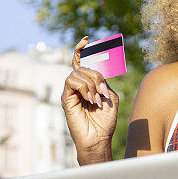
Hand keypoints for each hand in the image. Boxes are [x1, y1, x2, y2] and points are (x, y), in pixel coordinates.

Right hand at [61, 37, 118, 162]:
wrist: (98, 138)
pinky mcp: (66, 98)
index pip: (81, 62)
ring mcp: (71, 92)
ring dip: (91, 84)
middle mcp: (78, 86)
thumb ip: (104, 82)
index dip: (81, 49)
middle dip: (97, 75)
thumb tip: (97, 73)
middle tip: (103, 92)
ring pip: (78, 73)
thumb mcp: (111, 97)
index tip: (87, 39)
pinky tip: (90, 99)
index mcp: (88, 84)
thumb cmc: (105, 121)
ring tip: (97, 100)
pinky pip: (72, 81)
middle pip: (84, 67)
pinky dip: (84, 87)